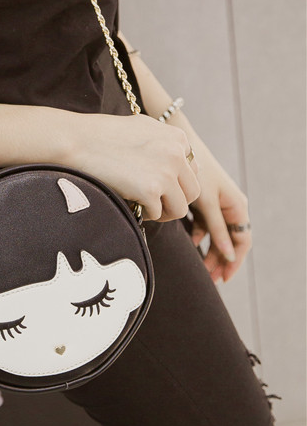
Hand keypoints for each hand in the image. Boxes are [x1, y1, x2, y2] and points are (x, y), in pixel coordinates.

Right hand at [67, 113, 200, 221]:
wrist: (77, 140)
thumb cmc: (102, 134)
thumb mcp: (142, 128)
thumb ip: (164, 143)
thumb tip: (177, 161)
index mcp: (177, 137)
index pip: (193, 171)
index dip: (176, 182)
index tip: (158, 185)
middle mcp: (177, 153)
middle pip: (192, 191)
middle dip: (174, 200)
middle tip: (152, 202)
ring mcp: (166, 171)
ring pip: (181, 208)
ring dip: (163, 211)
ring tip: (143, 206)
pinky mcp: (151, 189)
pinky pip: (157, 214)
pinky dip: (144, 213)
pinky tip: (129, 203)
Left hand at [184, 136, 251, 282]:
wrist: (183, 147)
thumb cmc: (198, 172)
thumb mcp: (207, 202)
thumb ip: (216, 228)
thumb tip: (228, 255)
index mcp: (237, 207)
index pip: (242, 241)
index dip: (234, 261)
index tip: (223, 278)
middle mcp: (231, 207)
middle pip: (230, 241)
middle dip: (221, 260)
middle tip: (210, 278)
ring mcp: (218, 204)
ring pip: (217, 234)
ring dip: (210, 250)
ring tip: (201, 267)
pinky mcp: (204, 201)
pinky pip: (206, 224)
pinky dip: (200, 234)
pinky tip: (192, 242)